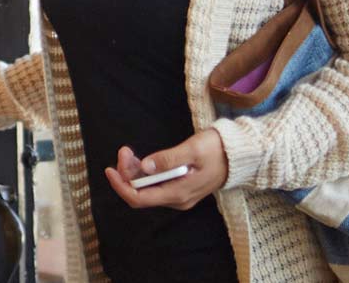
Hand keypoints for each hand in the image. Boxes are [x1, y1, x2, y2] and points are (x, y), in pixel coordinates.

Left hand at [102, 128, 228, 210]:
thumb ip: (168, 159)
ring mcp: (178, 195)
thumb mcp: (193, 149)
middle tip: (125, 150)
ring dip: (133, 172)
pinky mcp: (179, 187)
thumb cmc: (217, 149)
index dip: (121, 186)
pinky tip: (140, 159)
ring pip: (146, 188)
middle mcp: (176, 199)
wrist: (239, 155)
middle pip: (141, 193)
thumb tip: (145, 167)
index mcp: (179, 193)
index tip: (110, 170)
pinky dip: (143, 172)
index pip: (140, 198)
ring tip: (128, 151)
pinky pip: (154, 184)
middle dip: (126, 174)